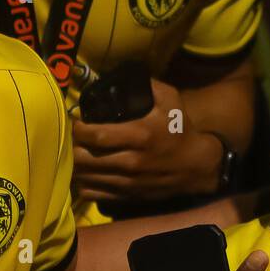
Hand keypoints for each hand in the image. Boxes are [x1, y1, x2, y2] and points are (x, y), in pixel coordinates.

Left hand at [72, 79, 220, 202]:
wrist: (197, 166)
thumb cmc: (181, 130)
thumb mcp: (172, 100)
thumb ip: (150, 85)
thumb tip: (126, 74)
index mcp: (140, 136)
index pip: (97, 136)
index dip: (79, 129)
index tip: (78, 121)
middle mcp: (131, 162)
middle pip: (85, 158)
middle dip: (73, 146)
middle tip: (75, 138)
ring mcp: (127, 182)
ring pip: (85, 177)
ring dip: (76, 164)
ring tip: (79, 153)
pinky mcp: (127, 196)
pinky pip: (93, 194)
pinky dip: (84, 183)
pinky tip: (87, 172)